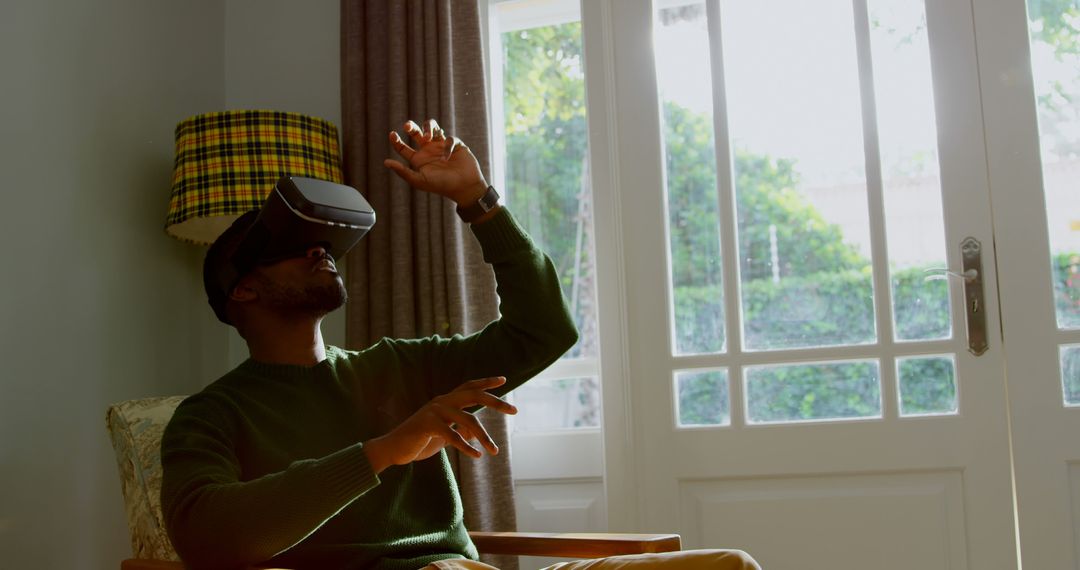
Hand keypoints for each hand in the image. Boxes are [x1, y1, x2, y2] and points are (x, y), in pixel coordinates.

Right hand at [363, 376, 516, 473]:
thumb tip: (474, 433)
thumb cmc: (419, 441)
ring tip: (495, 452)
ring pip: (468, 420)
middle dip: (496, 401)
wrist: (393, 449)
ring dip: (484, 437)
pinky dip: (467, 446)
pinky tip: (477, 455)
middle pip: (474, 395)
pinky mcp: (427, 425)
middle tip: (514, 410)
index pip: (469, 386)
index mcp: (445, 401)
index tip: (504, 380)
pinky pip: (453, 435)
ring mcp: (434, 412)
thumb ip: (458, 431)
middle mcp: (441, 402)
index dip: (486, 382)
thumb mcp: (443, 435)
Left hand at [383, 118, 489, 205]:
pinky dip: (447, 145)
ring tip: (427, 136)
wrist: (464, 187)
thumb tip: (386, 162)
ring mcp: (441, 146)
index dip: (396, 140)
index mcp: (418, 159)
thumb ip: (403, 171)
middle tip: (407, 126)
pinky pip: (449, 138)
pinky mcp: (455, 145)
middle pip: (416, 132)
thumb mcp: (420, 180)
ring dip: (428, 127)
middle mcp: (428, 151)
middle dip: (411, 126)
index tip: (392, 134)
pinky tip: (448, 157)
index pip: (403, 147)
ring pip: (432, 128)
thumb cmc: (442, 186)